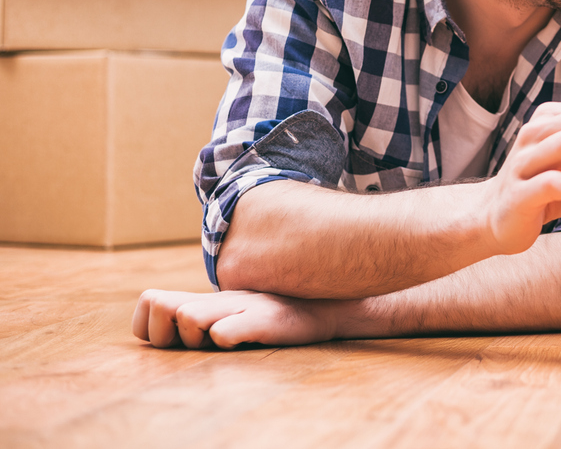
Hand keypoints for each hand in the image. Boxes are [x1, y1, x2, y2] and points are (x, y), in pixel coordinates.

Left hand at [132, 289, 336, 349]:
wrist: (329, 308)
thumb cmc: (280, 318)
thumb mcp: (239, 314)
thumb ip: (208, 318)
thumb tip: (174, 331)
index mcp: (209, 299)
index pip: (149, 301)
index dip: (150, 326)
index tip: (174, 341)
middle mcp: (219, 298)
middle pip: (159, 306)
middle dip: (167, 334)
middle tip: (197, 343)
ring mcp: (241, 306)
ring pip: (188, 318)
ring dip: (196, 338)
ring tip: (224, 340)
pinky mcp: (263, 319)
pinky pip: (225, 332)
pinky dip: (227, 339)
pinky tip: (246, 340)